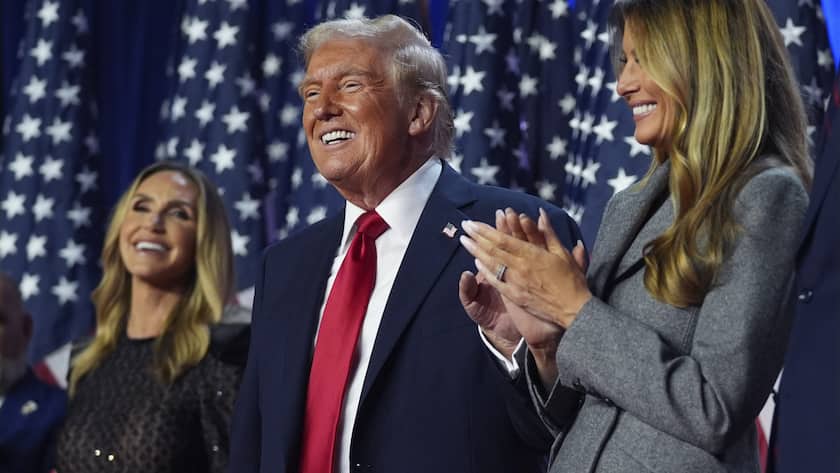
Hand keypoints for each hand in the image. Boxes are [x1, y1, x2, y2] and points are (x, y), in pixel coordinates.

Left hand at [459, 208, 590, 329]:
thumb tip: (540, 214)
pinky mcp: (515, 295)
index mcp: (531, 255)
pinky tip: (476, 263)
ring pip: (491, 264)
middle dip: (476, 237)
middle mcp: (520, 267)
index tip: (473, 222)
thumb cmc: (572, 280)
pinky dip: (485, 271)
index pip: (502, 239)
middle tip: (464, 226)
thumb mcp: (562, 253)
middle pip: (493, 249)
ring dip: (475, 251)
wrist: (573, 310)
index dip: (485, 230)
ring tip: (464, 240)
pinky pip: (496, 281)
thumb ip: (549, 233)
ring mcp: (515, 282)